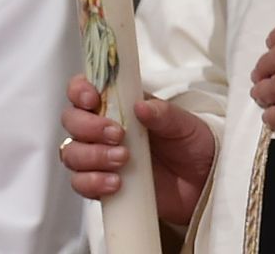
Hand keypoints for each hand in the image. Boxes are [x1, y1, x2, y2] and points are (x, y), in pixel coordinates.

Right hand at [59, 75, 215, 226]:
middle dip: (88, 127)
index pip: (83, 89)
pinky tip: (115, 184)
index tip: (92, 99)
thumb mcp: (184, 124)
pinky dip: (92, 183)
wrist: (202, 184)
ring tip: (123, 161)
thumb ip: (163, 114)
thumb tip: (140, 107)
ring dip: (91, 156)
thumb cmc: (191, 145)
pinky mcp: (103, 185)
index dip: (79, 90)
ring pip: (71, 153)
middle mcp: (103, 128)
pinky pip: (81, 184)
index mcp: (119, 104)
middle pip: (72, 121)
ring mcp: (101, 157)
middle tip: (118, 135)